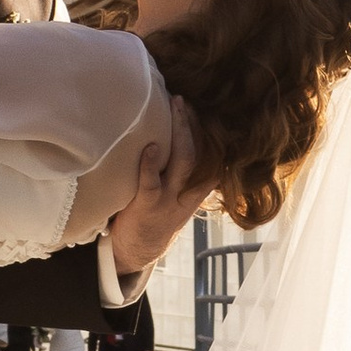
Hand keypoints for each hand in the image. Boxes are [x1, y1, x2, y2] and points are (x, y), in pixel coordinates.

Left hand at [107, 94, 213, 284]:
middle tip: (184, 100)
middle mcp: (187, 193)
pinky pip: (151, 182)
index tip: (205, 109)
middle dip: (193, 124)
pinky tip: (150, 147)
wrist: (138, 250)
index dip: (211, 133)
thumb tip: (174, 134)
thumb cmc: (152, 214)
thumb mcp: (175, 195)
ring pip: (183, 161)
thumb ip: (178, 172)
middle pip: (198, 153)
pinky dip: (150, 164)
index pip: (212, 158)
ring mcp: (169, 199)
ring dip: (180, 132)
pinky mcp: (148, 206)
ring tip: (174, 107)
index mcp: (195, 189)